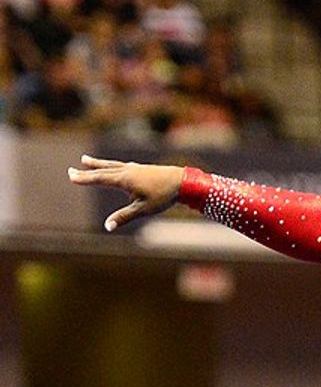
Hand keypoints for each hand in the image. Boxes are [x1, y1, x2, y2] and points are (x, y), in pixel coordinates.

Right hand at [67, 155, 185, 230]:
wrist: (183, 181)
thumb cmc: (163, 196)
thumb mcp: (143, 209)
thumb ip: (124, 217)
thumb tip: (107, 226)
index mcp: (124, 179)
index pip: (100, 178)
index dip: (84, 178)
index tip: (71, 176)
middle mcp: (127, 171)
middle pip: (103, 170)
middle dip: (87, 171)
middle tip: (71, 170)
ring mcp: (135, 168)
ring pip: (112, 165)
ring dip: (98, 164)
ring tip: (85, 160)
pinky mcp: (142, 169)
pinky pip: (123, 166)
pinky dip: (114, 166)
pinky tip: (116, 167)